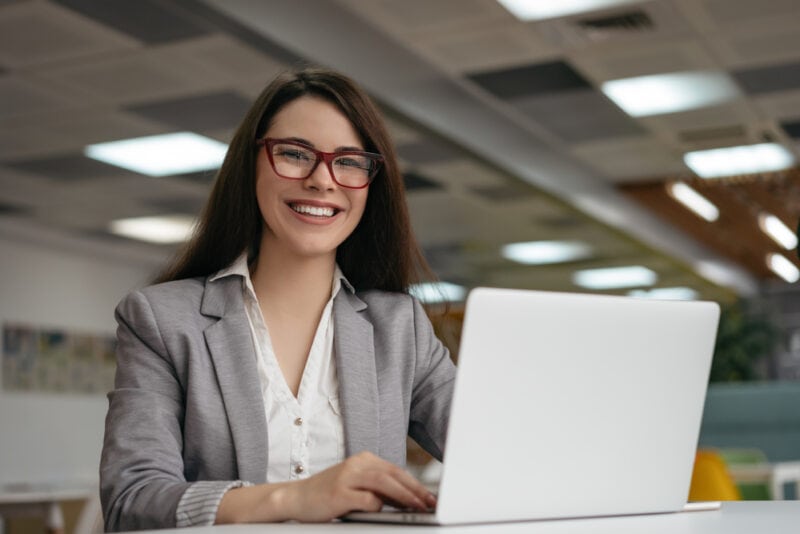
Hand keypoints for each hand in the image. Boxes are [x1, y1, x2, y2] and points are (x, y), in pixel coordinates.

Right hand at [283, 451, 436, 521]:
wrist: (297, 498)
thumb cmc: (329, 494)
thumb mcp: (356, 485)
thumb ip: (379, 488)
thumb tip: (409, 499)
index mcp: (364, 460)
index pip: (396, 470)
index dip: (415, 484)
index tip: (430, 497)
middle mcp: (357, 464)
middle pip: (394, 474)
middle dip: (415, 490)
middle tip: (430, 503)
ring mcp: (347, 476)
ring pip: (384, 483)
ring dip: (404, 496)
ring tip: (417, 508)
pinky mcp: (339, 493)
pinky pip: (367, 499)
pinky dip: (377, 506)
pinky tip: (381, 512)